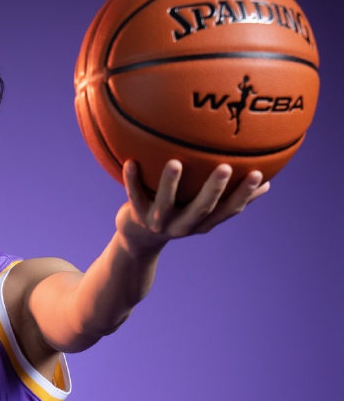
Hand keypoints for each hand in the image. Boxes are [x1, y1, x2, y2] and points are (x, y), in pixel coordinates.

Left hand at [120, 159, 270, 249]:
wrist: (138, 238)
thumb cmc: (178, 213)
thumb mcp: (204, 208)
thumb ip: (231, 196)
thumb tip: (269, 179)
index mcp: (203, 221)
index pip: (228, 209)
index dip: (244, 195)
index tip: (259, 174)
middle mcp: (184, 224)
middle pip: (201, 208)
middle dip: (213, 189)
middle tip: (224, 167)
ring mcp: (160, 222)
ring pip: (166, 204)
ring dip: (170, 184)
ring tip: (175, 163)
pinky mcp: (137, 215)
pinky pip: (134, 195)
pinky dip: (131, 180)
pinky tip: (129, 161)